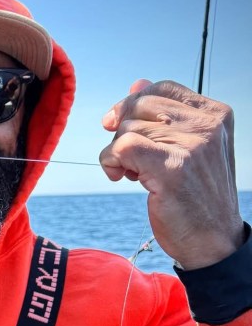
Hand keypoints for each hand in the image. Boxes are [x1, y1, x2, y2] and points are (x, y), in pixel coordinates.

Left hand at [100, 79, 243, 268]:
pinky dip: (111, 161)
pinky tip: (120, 177)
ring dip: (116, 154)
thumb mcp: (187, 150)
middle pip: (138, 107)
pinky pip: (122, 147)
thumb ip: (165, 117)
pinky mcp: (172, 168)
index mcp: (215, 114)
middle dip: (121, 133)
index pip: (160, 89)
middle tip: (129, 162)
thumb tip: (135, 85)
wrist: (212, 241)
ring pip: (126, 129)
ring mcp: (192, 145)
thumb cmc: (195, 197)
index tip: (117, 127)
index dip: (131, 106)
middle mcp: (207, 125)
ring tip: (132, 175)